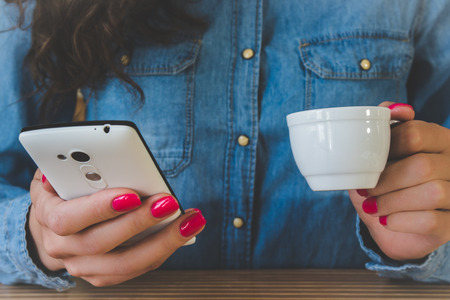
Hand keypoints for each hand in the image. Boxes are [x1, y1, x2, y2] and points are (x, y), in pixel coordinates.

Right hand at [28, 169, 205, 286]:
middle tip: (169, 203)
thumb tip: (78, 156)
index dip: (100, 208)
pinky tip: (185, 231)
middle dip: (140, 222)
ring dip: (162, 242)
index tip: (132, 194)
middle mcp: (64, 249)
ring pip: (125, 263)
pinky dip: (164, 250)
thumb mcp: (57, 174)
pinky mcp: (105, 275)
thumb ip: (64, 166)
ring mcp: (85, 267)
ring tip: (191, 221)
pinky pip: (138, 268)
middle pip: (102, 243)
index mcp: (48, 219)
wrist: (54, 230)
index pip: (69, 219)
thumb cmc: (61, 194)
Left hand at [349, 101, 449, 261]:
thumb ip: (384, 127)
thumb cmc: (386, 182)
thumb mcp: (380, 154)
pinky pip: (432, 220)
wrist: (392, 222)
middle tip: (366, 190)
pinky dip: (401, 221)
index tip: (369, 162)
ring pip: (433, 193)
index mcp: (439, 140)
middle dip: (386, 181)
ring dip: (392, 202)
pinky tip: (386, 220)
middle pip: (422, 166)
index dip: (388, 148)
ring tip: (373, 206)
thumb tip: (392, 108)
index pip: (415, 134)